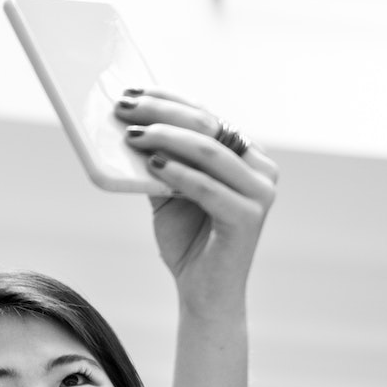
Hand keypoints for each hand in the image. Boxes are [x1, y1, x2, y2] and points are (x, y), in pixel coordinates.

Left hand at [115, 89, 279, 315]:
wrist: (204, 294)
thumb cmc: (188, 241)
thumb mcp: (168, 192)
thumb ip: (159, 161)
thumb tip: (130, 127)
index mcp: (246, 156)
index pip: (206, 116)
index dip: (168, 101)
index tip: (132, 93)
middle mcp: (261, 168)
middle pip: (208, 127)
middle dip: (162, 114)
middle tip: (125, 109)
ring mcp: (261, 192)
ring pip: (209, 151)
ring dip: (167, 138)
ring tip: (133, 135)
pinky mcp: (249, 217)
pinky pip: (208, 187)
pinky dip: (178, 173)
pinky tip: (153, 164)